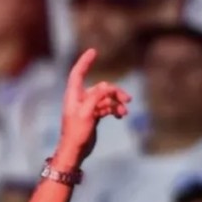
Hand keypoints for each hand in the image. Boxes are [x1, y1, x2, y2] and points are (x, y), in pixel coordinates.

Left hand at [56, 50, 130, 166]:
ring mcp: (87, 107)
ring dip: (116, 102)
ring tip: (125, 111)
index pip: (78, 73)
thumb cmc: (76, 132)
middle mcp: (80, 98)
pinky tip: (121, 115)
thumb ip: (96, 97)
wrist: (75, 151)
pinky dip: (114, 109)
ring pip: (106, 98)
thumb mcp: (86, 113)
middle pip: (101, 87)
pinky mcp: (93, 115)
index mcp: (74, 95)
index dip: (85, 61)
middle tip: (127, 99)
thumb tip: (106, 86)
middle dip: (115, 91)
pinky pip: (107, 107)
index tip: (93, 51)